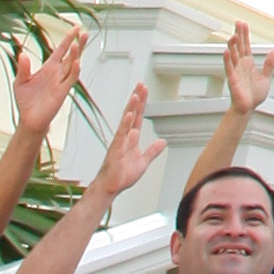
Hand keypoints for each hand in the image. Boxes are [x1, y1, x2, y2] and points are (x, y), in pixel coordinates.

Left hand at [9, 22, 87, 138]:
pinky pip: (70, 80)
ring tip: (78, 44)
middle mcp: (57, 73)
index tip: (76, 28)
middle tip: (84, 33)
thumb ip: (23, 68)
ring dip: (75, 55)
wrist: (29, 119)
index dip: (68, 39)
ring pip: (72, 65)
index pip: (61, 50)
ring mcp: (61, 82)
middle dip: (78, 44)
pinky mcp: (61, 92)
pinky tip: (76, 63)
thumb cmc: (26, 100)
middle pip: (71, 55)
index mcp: (49, 67)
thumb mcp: (21, 81)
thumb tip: (22, 55)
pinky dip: (74, 72)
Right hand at [94, 84, 159, 204]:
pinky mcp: (115, 149)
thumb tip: (162, 142)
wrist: (110, 188)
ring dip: (131, 108)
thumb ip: (152, 151)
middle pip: (132, 114)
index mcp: (131, 138)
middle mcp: (125, 137)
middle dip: (137, 99)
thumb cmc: (122, 175)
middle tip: (141, 85)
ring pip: (126, 121)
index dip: (142, 104)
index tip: (143, 90)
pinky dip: (125, 124)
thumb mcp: (143, 162)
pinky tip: (129, 115)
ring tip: (136, 95)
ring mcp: (119, 142)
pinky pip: (121, 134)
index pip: (137, 116)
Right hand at [223, 21, 272, 118]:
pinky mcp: (233, 80)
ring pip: (233, 55)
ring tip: (234, 35)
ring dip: (233, 45)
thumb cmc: (254, 95)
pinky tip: (226, 51)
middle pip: (239, 47)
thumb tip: (273, 51)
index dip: (245, 35)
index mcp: (248, 64)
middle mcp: (241, 65)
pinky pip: (229, 68)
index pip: (246, 45)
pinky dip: (227, 60)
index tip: (243, 24)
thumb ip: (269, 64)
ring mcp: (236, 72)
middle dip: (238, 35)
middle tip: (237, 23)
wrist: (248, 109)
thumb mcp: (266, 77)